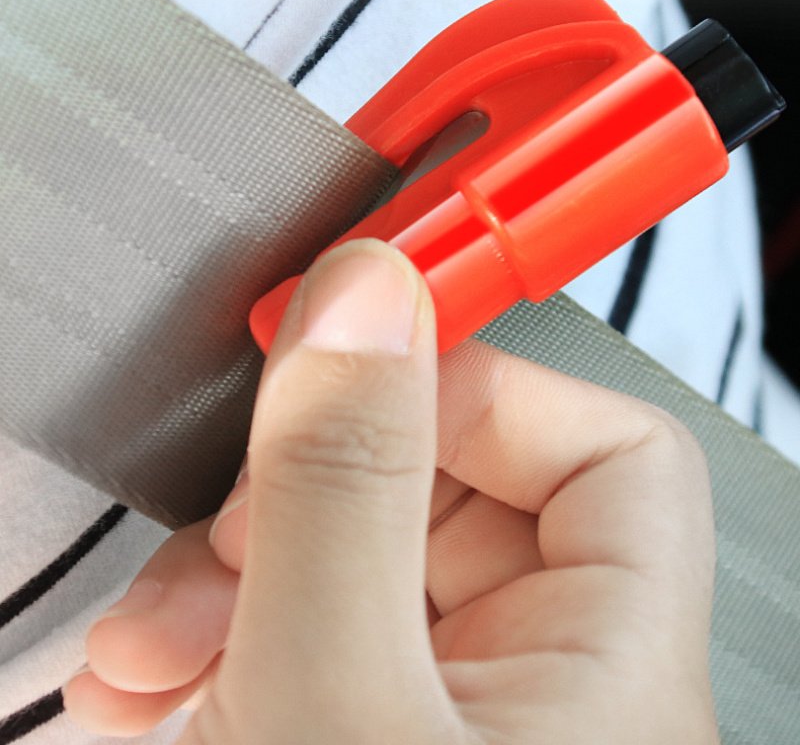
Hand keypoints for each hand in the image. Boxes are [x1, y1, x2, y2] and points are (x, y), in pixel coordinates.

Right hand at [64, 238, 718, 742]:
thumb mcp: (330, 701)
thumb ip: (346, 483)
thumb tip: (365, 298)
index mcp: (605, 677)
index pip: (605, 452)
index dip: (483, 387)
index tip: (361, 350)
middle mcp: (542, 691)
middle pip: (452, 493)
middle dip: (314, 492)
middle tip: (222, 538)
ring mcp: (443, 714)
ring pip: (357, 554)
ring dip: (237, 569)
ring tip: (153, 650)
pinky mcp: (359, 728)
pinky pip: (302, 626)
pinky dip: (218, 637)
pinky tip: (149, 693)